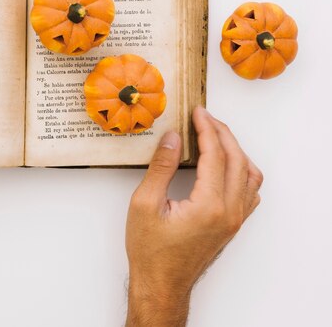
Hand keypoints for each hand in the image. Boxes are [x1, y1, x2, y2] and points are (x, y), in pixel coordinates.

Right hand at [125, 106, 262, 326]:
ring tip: (214, 134)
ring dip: (235, 149)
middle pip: (237, 160)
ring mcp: (235, 220)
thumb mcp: (145, 203)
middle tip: (204, 117)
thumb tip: (174, 137)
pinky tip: (225, 163)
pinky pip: (249, 191)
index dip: (206, 128)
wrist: (162, 284)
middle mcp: (229, 211)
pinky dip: (241, 169)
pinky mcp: (233, 225)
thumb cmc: (150, 249)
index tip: (197, 112)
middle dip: (222, 133)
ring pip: (249, 174)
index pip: (216, 154)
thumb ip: (162, 167)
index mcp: (210, 205)